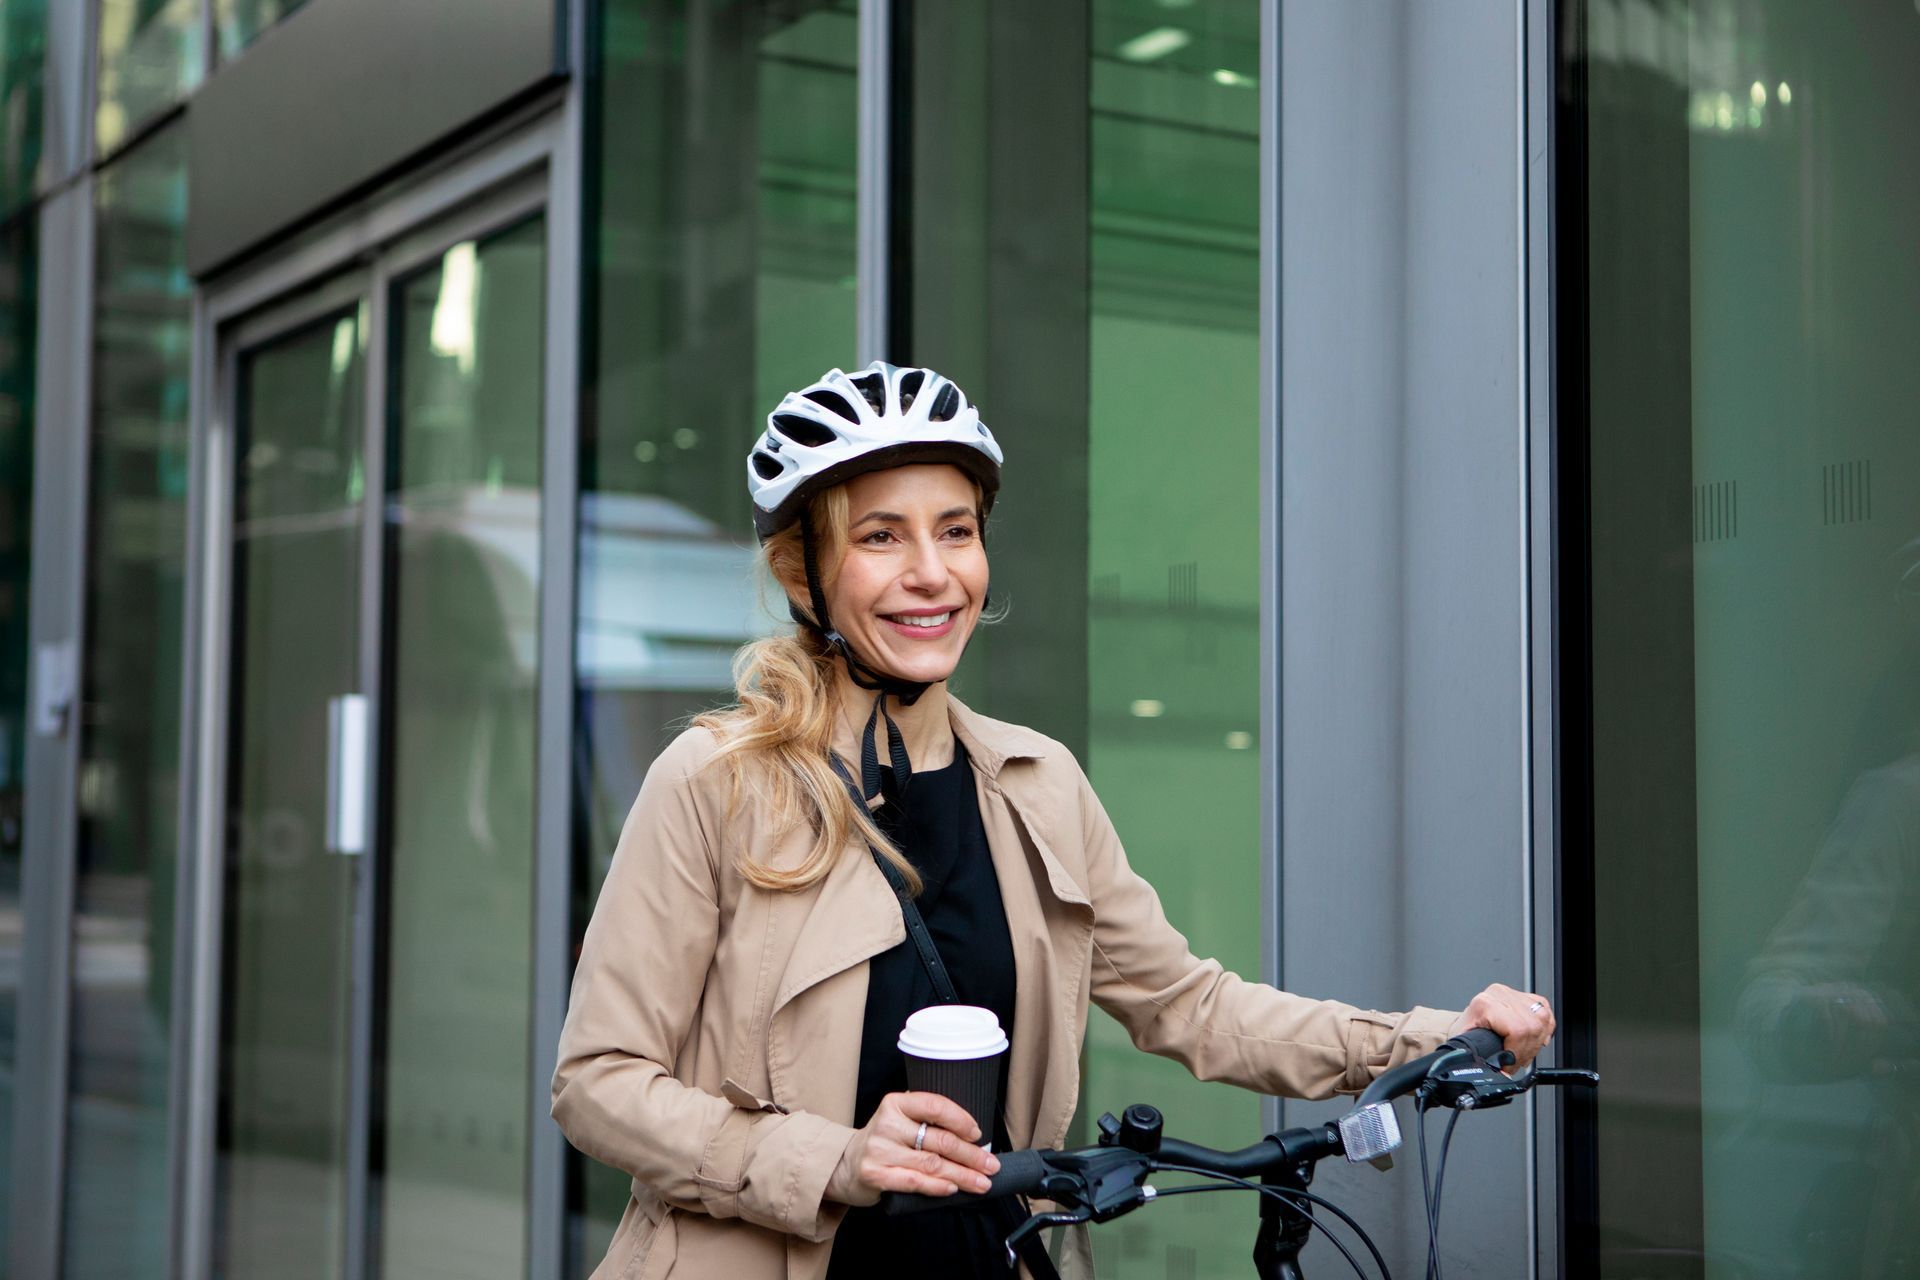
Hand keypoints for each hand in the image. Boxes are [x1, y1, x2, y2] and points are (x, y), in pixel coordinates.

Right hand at [826, 1091, 1000, 1206]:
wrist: (846, 1165)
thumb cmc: (884, 1142)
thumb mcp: (901, 1121)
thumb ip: (928, 1123)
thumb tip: (973, 1139)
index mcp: (896, 1103)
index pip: (935, 1105)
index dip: (960, 1119)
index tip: (978, 1134)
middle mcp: (887, 1124)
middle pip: (939, 1139)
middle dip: (971, 1155)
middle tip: (991, 1165)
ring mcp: (879, 1150)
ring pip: (931, 1163)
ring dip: (962, 1175)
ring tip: (981, 1182)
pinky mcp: (875, 1175)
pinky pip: (914, 1182)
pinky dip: (937, 1186)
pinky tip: (953, 1188)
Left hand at [1447, 982, 1555, 1067]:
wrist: (1458, 1024)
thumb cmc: (1462, 1034)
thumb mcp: (1468, 1048)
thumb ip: (1484, 1062)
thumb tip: (1503, 1076)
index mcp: (1485, 1004)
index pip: (1518, 1029)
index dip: (1518, 1052)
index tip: (1509, 1065)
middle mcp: (1501, 995)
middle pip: (1532, 1027)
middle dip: (1527, 1051)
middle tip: (1516, 1062)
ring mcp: (1512, 994)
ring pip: (1542, 1019)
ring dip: (1537, 1042)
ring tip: (1523, 1053)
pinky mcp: (1522, 996)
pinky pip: (1544, 1009)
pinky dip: (1545, 1027)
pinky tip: (1536, 1038)